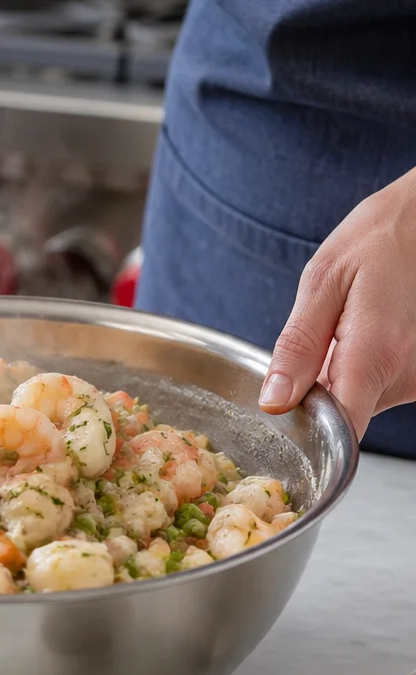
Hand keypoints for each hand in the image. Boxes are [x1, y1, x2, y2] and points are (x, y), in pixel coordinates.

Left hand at [259, 170, 415, 437]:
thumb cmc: (380, 239)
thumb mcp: (323, 281)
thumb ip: (297, 346)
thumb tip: (273, 402)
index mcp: (376, 354)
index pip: (340, 432)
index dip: (306, 435)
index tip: (284, 420)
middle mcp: (405, 377)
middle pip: (342, 415)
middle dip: (314, 391)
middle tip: (315, 341)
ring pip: (358, 400)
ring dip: (337, 375)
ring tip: (343, 328)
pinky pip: (376, 385)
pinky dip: (358, 367)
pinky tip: (363, 331)